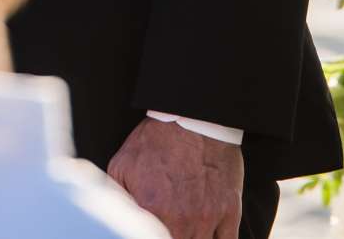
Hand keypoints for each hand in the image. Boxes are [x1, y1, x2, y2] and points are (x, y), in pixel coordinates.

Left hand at [106, 117, 241, 238]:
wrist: (194, 117)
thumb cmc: (158, 140)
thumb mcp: (122, 165)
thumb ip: (117, 198)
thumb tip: (114, 218)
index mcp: (152, 211)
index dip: (149, 236)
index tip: (151, 231)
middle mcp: (182, 220)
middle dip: (171, 237)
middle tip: (169, 227)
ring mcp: (208, 217)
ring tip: (186, 230)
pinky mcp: (229, 210)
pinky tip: (208, 234)